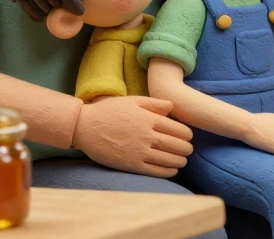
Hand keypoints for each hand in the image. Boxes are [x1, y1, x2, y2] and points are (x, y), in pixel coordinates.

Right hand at [71, 96, 193, 178]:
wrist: (85, 127)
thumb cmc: (109, 111)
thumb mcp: (132, 101)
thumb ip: (154, 103)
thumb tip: (172, 107)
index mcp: (149, 119)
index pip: (179, 130)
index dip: (187, 134)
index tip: (188, 136)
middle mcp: (147, 136)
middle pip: (177, 145)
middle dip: (186, 148)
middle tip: (188, 149)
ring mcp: (140, 152)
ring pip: (169, 159)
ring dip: (180, 161)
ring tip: (183, 160)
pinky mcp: (131, 165)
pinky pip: (156, 171)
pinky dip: (168, 171)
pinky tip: (172, 170)